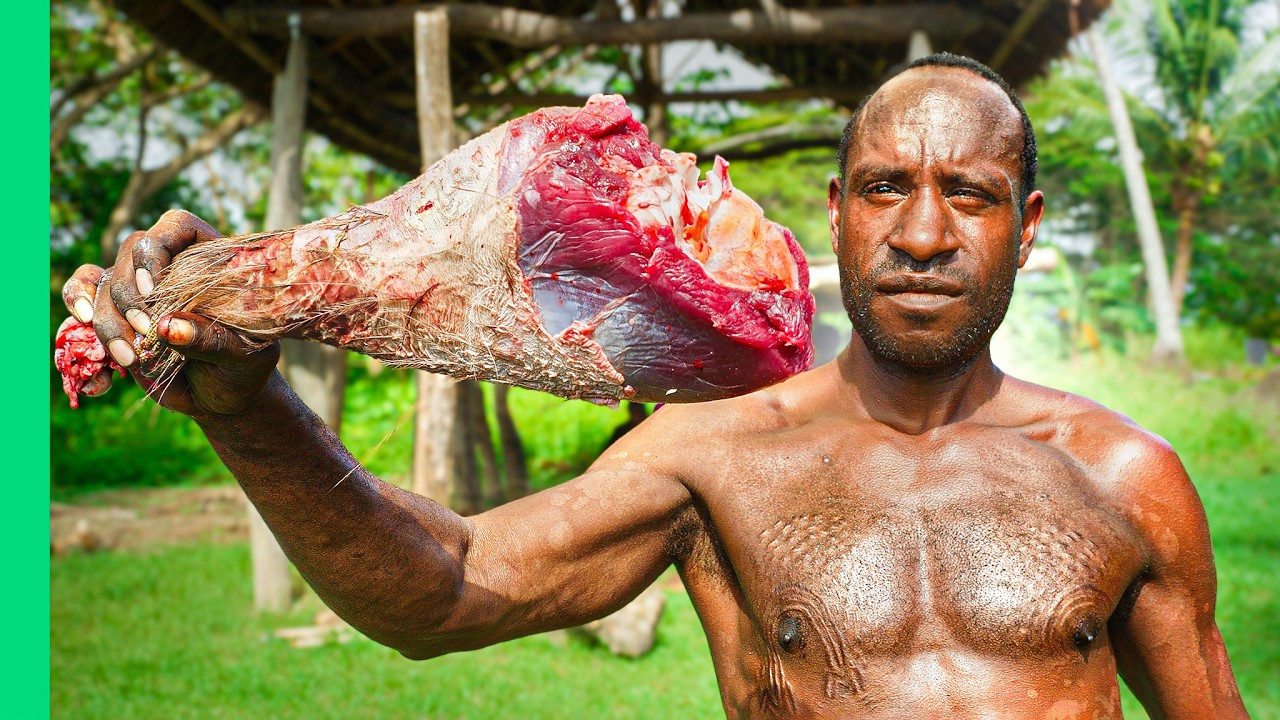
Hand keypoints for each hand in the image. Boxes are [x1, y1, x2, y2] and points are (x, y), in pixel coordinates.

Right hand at [60, 209, 281, 418]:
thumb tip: (167, 326)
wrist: (221, 396)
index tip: (153, 291)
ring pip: (104, 282)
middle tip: (147, 333)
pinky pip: (80, 296)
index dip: (157, 251)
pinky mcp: (115, 312)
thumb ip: (211, 340)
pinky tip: (88, 334)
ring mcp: (138, 288)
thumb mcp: (241, 357)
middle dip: (130, 295)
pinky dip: (78, 314)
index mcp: (210, 260)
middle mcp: (170, 265)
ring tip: (129, 359)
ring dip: (107, 320)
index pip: (177, 227)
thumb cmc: (241, 368)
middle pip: (131, 252)